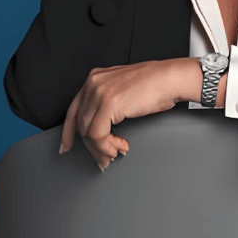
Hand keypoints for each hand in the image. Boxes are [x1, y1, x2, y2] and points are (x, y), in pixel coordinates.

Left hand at [59, 59, 184, 170]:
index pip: (73, 109)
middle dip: (91, 146)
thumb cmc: (155, 85)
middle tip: (103, 158)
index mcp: (95, 78)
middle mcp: (93, 83)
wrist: (170, 79)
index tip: (67, 146)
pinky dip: (107, 146)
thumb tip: (100, 130)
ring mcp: (99, 92)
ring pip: (88, 132)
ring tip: (115, 152)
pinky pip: (98, 134)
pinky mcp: (108, 103)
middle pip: (80, 123)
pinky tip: (119, 146)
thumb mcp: (123, 91)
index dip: (68, 132)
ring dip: (102, 148)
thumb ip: (107, 104)